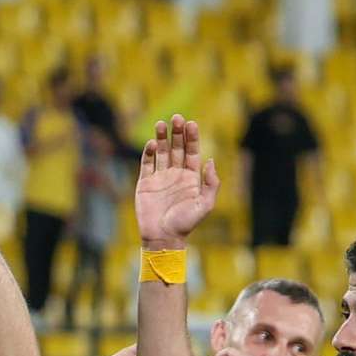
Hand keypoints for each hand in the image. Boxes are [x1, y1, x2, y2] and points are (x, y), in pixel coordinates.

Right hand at [131, 116, 215, 246]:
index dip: (192, 138)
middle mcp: (176, 175)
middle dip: (177, 133)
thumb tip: (210, 161)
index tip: (191, 123)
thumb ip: (210, 183)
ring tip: (161, 124)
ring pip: (161, 152)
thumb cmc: (186, 224)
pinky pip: (146, 164)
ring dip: (162, 138)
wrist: (163, 238)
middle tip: (177, 118)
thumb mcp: (205, 205)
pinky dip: (148, 153)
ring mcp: (160, 178)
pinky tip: (152, 143)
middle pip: (176, 148)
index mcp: (191, 178)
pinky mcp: (145, 183)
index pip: (192, 152)